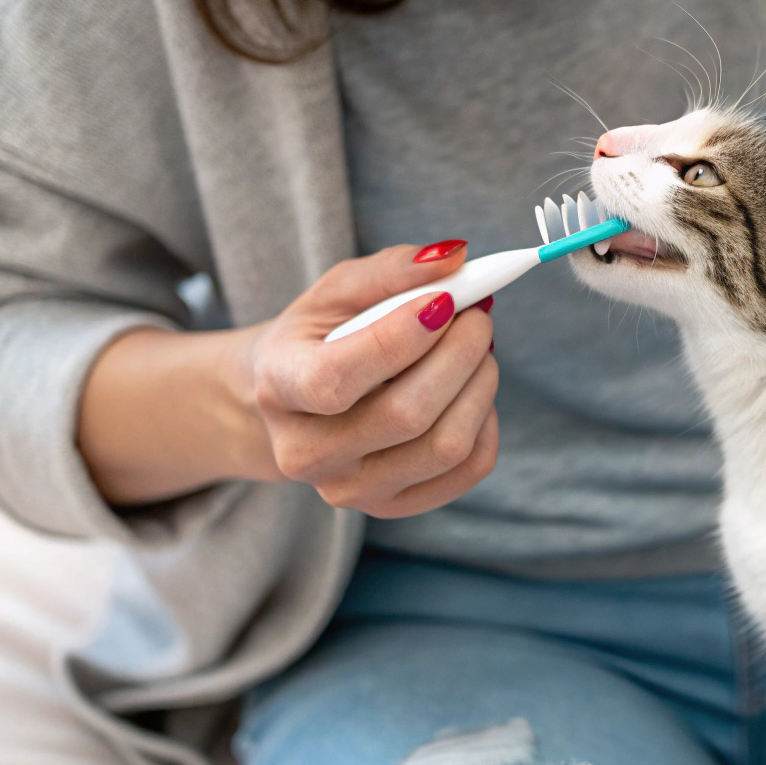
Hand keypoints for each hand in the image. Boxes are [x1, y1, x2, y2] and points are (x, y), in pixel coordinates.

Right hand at [235, 242, 498, 517]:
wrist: (293, 403)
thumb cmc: (319, 337)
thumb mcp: (337, 292)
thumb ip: (392, 271)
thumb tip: (455, 259)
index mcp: (279, 388)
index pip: (337, 380)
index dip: (400, 340)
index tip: (444, 301)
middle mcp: (307, 453)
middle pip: (407, 415)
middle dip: (460, 354)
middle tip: (478, 316)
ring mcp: (348, 490)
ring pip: (445, 447)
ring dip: (481, 385)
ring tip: (479, 350)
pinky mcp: (390, 506)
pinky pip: (467, 470)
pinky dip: (486, 422)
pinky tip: (472, 391)